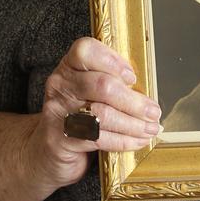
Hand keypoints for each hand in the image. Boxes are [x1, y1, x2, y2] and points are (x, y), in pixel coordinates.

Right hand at [26, 37, 161, 190]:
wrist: (47, 149)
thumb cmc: (78, 113)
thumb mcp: (90, 91)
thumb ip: (112, 81)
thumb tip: (146, 89)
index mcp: (70, 66)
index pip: (86, 50)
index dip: (112, 61)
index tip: (132, 77)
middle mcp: (60, 85)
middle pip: (102, 86)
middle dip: (133, 101)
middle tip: (153, 111)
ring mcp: (58, 112)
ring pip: (102, 114)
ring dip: (133, 124)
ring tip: (150, 128)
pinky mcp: (60, 139)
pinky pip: (98, 138)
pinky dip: (123, 140)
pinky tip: (138, 141)